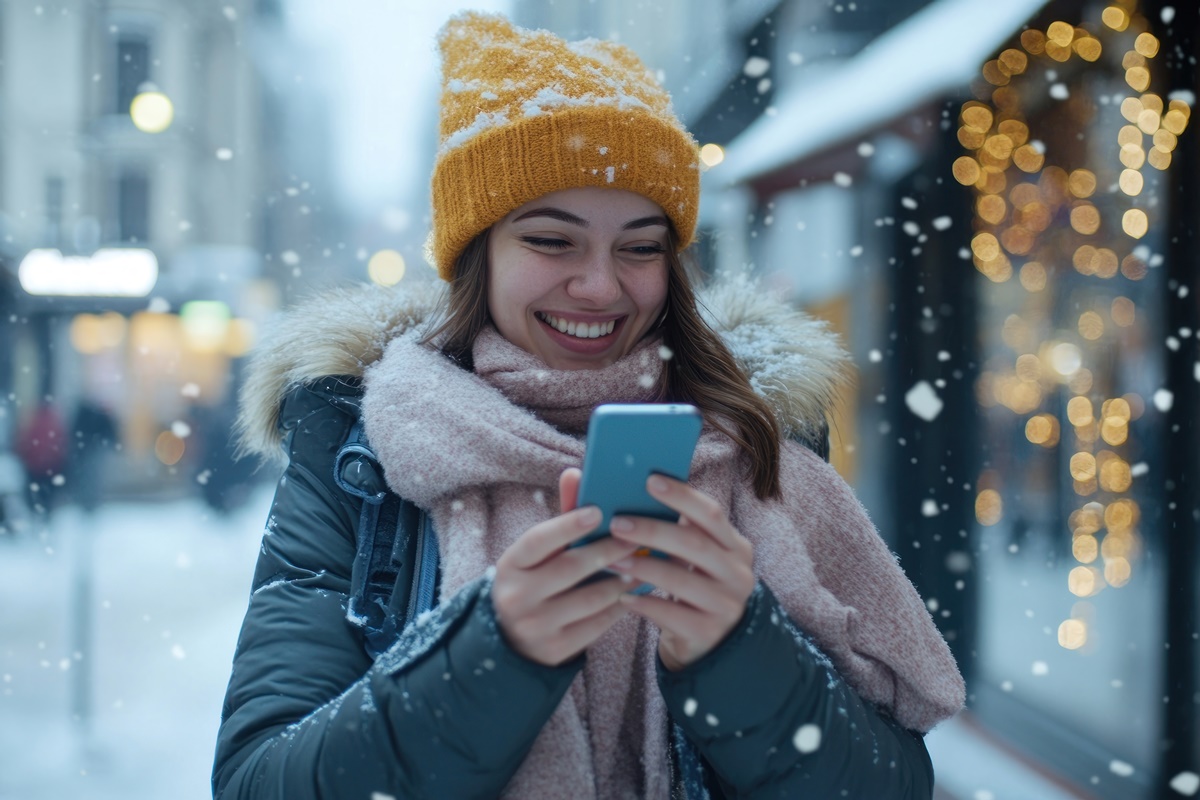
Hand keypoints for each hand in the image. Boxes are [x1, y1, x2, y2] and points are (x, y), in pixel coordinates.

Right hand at [491, 468, 638, 666]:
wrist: (511, 640)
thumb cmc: (534, 580)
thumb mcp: (536, 553)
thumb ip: (561, 516)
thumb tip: (576, 472)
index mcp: (510, 565)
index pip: (538, 540)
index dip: (568, 525)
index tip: (599, 510)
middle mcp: (517, 596)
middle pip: (570, 568)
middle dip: (608, 550)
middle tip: (638, 536)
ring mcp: (536, 626)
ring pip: (590, 598)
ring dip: (622, 578)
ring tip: (646, 562)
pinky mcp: (557, 650)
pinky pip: (598, 624)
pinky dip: (621, 604)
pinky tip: (638, 589)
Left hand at [608, 475, 754, 671]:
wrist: (712, 642)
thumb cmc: (693, 586)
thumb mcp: (695, 558)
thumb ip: (676, 529)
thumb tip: (634, 492)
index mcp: (735, 546)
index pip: (711, 513)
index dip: (681, 496)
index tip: (649, 480)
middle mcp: (737, 573)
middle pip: (694, 544)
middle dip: (653, 531)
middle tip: (617, 523)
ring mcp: (726, 605)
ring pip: (681, 580)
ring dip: (643, 567)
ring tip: (613, 560)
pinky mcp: (708, 633)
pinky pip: (671, 615)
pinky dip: (645, 603)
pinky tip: (623, 596)